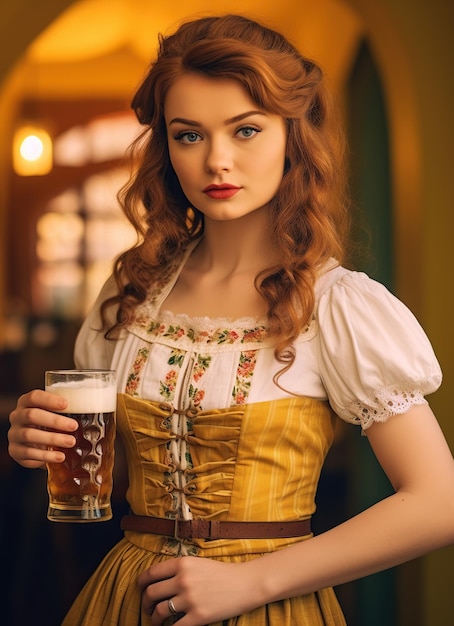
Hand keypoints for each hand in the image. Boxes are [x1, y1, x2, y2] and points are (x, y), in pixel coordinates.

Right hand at [8, 389, 77, 467]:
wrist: (35, 445)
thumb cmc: (49, 424)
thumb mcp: (55, 414)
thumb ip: (67, 410)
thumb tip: (98, 406)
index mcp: (26, 402)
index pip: (34, 397)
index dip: (49, 400)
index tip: (66, 404)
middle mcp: (17, 417)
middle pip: (32, 415)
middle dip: (55, 421)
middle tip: (74, 426)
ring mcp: (14, 435)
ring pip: (30, 435)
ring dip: (53, 439)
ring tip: (71, 442)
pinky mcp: (15, 452)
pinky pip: (28, 454)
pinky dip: (46, 456)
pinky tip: (60, 457)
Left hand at [137, 556, 262, 624]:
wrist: (245, 583)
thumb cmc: (222, 573)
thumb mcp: (198, 563)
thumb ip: (179, 570)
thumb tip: (158, 581)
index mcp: (182, 564)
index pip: (151, 573)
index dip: (141, 583)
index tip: (140, 589)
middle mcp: (183, 580)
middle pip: (151, 593)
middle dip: (145, 603)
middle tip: (148, 608)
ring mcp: (190, 599)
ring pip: (159, 611)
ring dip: (154, 618)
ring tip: (157, 620)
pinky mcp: (198, 616)